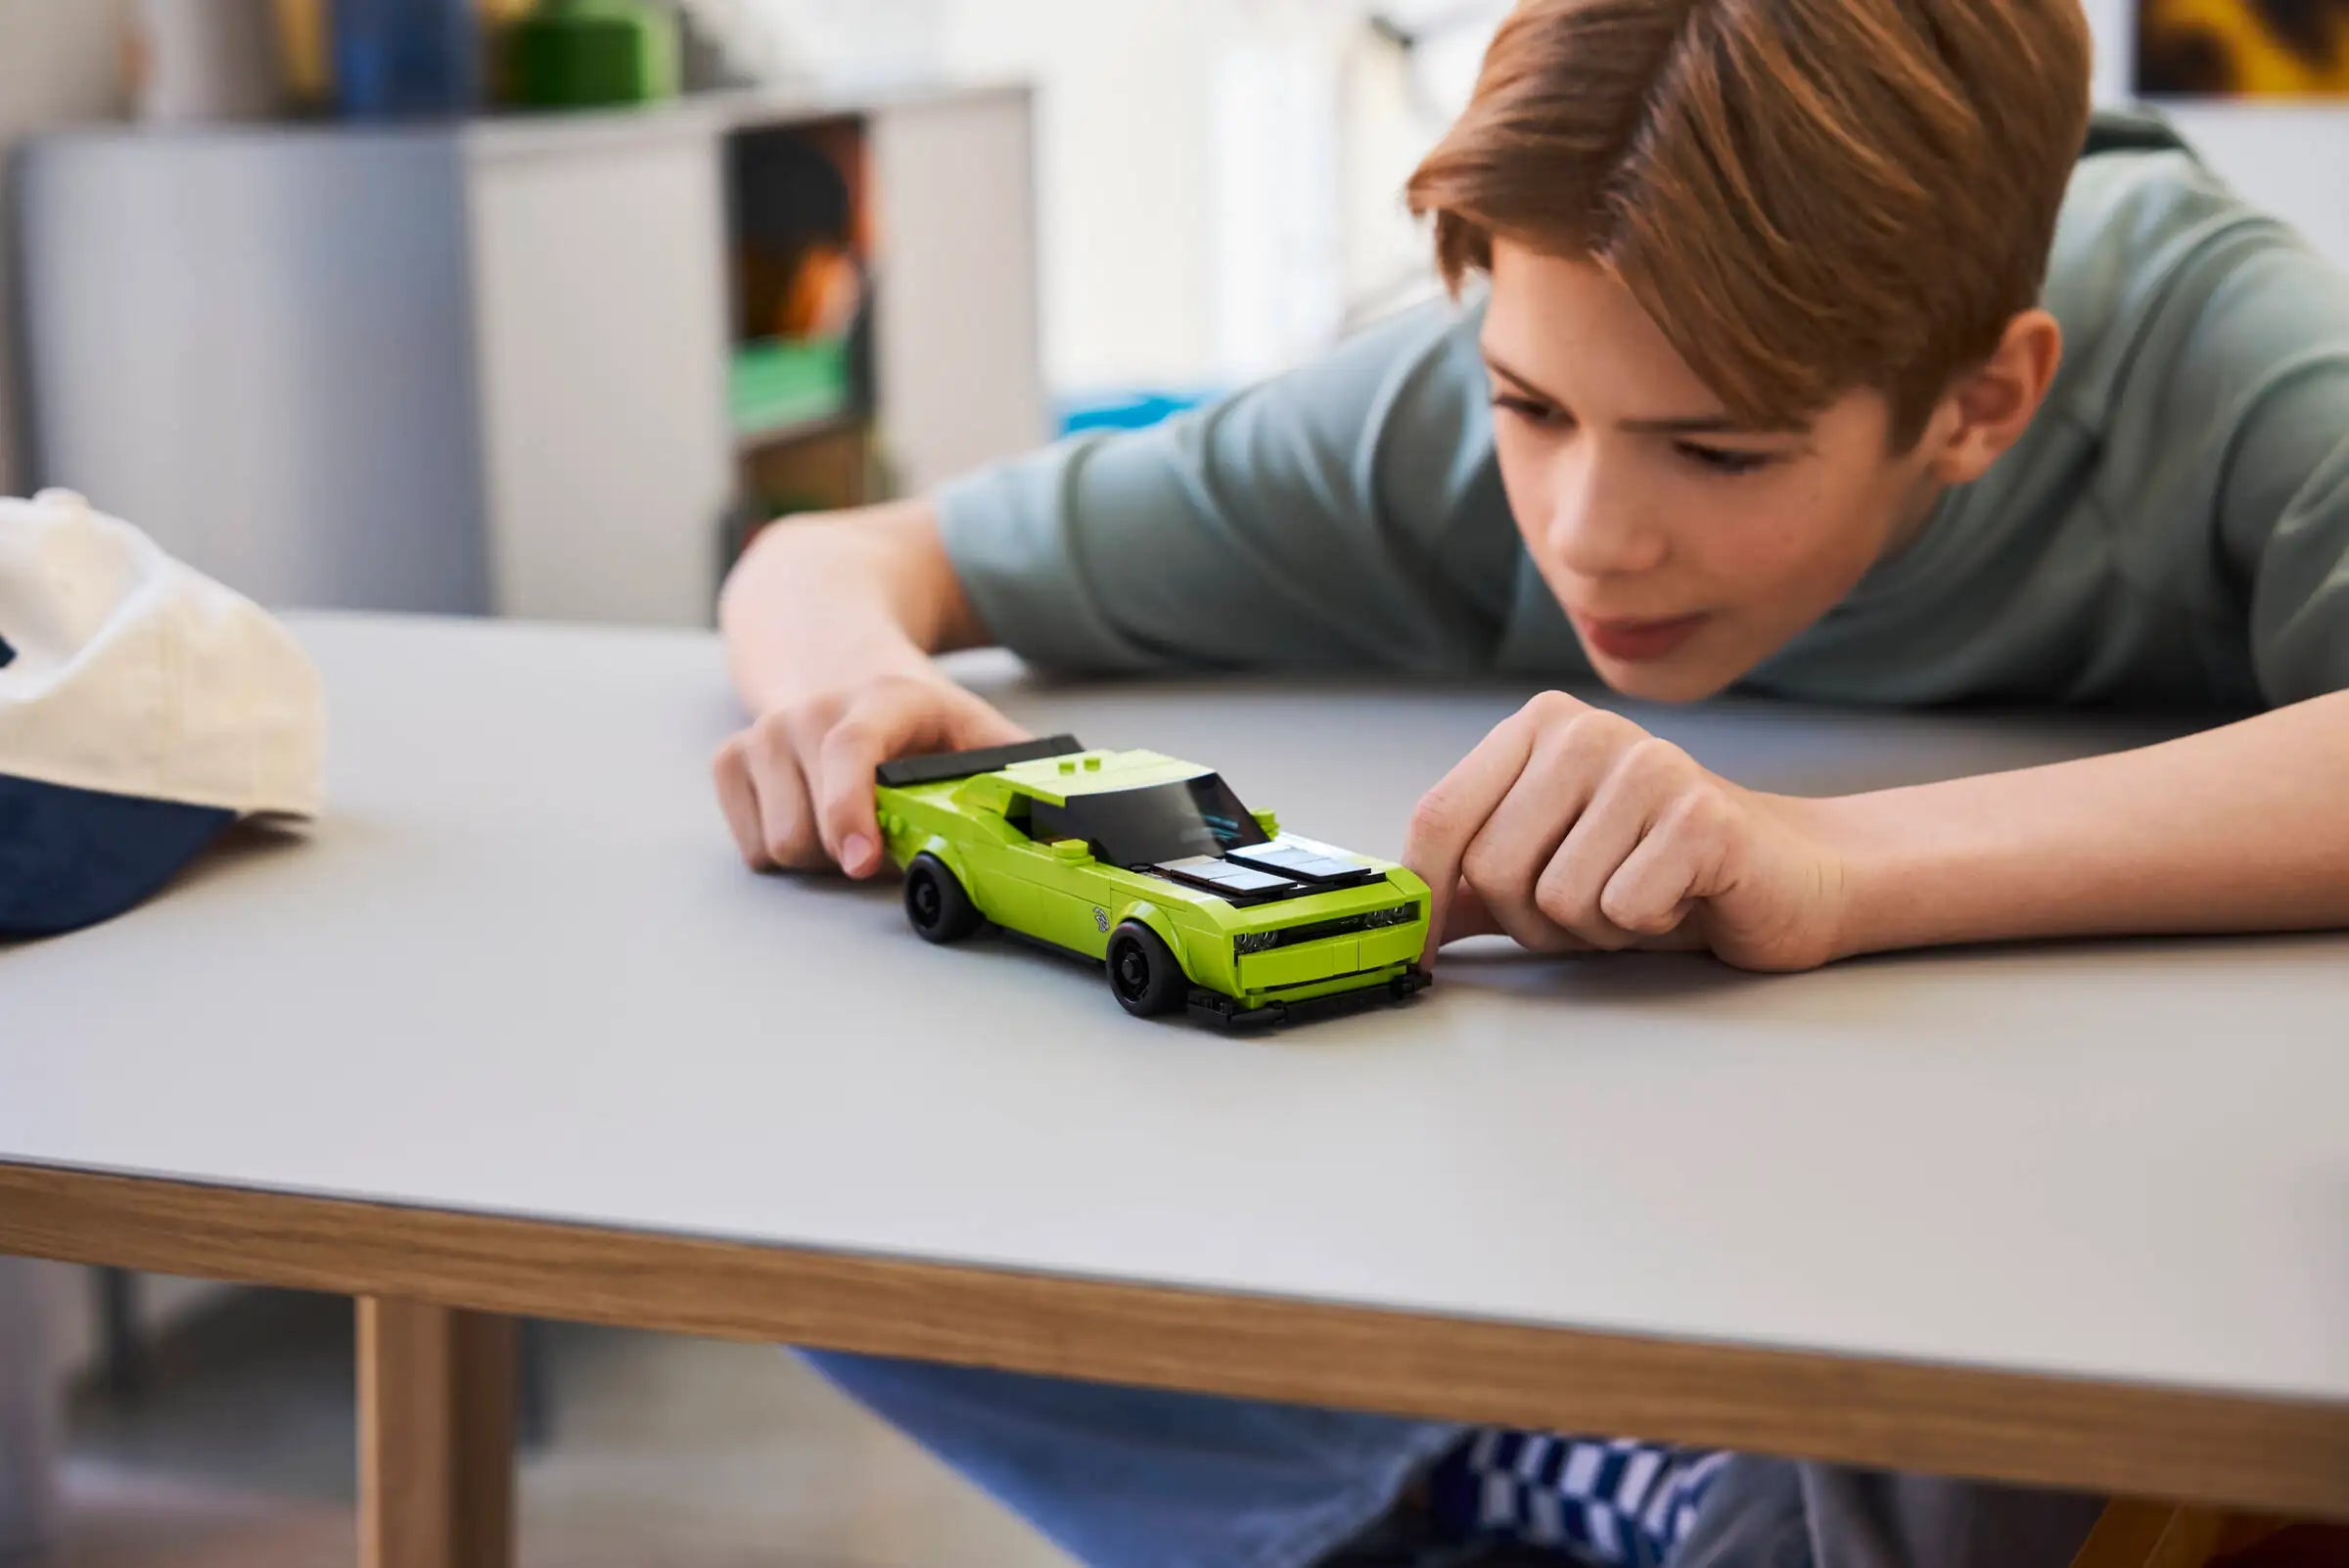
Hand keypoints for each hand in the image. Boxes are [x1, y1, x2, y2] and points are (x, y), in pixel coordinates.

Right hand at [712, 670, 1026, 877]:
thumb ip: (1017, 768)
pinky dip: (782, 847)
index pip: (852, 749)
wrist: (831, 657)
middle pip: (810, 828)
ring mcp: (763, 734)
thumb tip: (1072, 813)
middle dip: (850, 853)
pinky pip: (751, 845)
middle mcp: (811, 711)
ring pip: (780, 846)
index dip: (851, 808)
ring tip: (848, 823)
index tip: (863, 862)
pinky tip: (811, 815)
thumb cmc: (911, 715)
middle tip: (881, 836)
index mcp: (880, 699)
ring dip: (819, 855)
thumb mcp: (969, 727)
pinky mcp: (729, 760)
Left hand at [1404, 692, 1851, 971]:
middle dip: (1532, 920)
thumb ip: (1467, 883)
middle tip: (1590, 907)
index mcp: (1537, 728)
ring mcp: (1646, 765)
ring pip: (1554, 899)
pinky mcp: (1699, 816)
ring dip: (1595, 928)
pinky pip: (1620, 909)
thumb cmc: (1658, 870)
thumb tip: (1391, 913)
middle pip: (1491, 868)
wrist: (1785, 875)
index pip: (1439, 816)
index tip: (1418, 945)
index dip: (1422, 893)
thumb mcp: (1544, 871)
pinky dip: (1646, 925)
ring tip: (1640, 894)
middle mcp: (1585, 732)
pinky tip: (1680, 895)